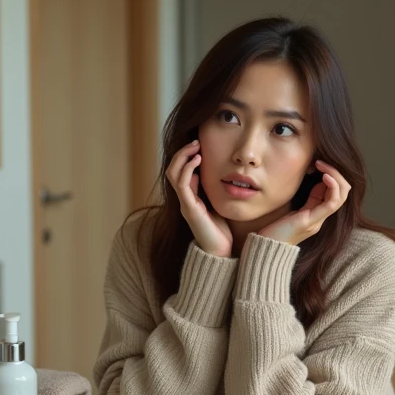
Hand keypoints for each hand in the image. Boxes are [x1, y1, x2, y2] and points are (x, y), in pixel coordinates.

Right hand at [167, 141, 232, 256]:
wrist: (220, 253)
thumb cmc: (221, 230)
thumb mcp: (217, 204)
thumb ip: (211, 190)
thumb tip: (209, 173)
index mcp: (190, 197)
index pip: (179, 171)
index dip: (185, 156)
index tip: (198, 144)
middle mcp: (184, 199)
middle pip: (172, 170)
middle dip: (182, 152)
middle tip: (195, 140)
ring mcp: (185, 204)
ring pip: (173, 174)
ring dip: (183, 157)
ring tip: (196, 146)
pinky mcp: (189, 209)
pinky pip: (182, 185)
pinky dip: (187, 169)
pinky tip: (198, 160)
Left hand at [258, 160, 349, 245]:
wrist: (265, 249)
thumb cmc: (273, 229)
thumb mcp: (290, 209)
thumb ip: (302, 199)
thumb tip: (309, 178)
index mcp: (316, 214)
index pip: (335, 192)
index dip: (331, 175)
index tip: (317, 164)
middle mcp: (320, 218)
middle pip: (343, 192)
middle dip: (337, 173)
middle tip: (321, 161)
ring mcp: (318, 220)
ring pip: (341, 195)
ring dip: (335, 176)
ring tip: (322, 164)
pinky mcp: (311, 221)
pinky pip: (331, 203)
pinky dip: (332, 186)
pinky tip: (325, 176)